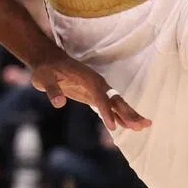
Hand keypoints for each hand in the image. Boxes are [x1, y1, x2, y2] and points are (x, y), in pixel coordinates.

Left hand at [30, 55, 149, 131]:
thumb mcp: (43, 78)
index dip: (106, 111)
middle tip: (143, 125)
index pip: (100, 97)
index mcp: (87, 78)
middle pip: (115, 99)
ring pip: (117, 103)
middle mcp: (96, 83)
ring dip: (130, 114)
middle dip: (129, 112)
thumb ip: (52, 89)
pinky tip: (128, 125)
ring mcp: (97, 88)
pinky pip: (110, 105)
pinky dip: (120, 115)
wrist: (48, 61)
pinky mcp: (94, 94)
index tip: (112, 126)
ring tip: (144, 126)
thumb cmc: (46, 69)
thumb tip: (59, 103)